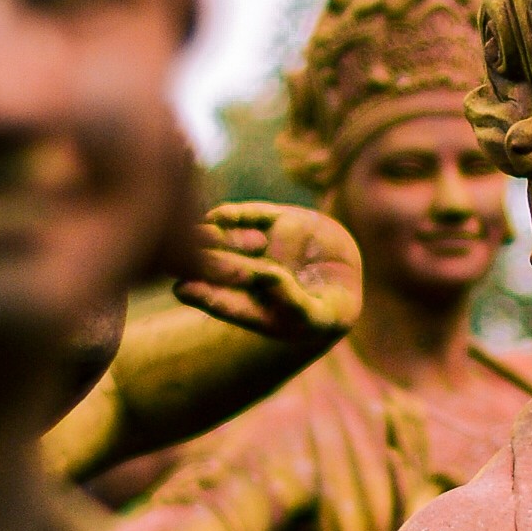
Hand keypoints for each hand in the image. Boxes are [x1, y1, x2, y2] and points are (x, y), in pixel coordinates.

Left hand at [173, 199, 361, 341]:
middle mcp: (249, 275)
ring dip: (211, 235)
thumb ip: (294, 303)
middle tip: (186, 255)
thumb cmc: (331, 310)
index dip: (203, 295)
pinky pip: (252, 214)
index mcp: (252, 306)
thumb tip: (268, 278)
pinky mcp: (276, 221)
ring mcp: (261, 246)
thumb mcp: (318, 316)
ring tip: (201, 233)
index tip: (182, 289)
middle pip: (219, 267)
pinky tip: (219, 215)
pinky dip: (235, 214)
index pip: (223, 302)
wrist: (349, 277)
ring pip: (229, 238)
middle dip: (203, 261)